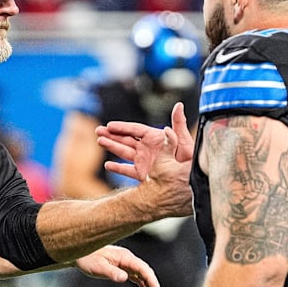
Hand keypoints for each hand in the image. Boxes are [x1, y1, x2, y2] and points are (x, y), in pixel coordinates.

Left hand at [75, 245, 158, 286]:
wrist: (79, 253)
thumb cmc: (87, 259)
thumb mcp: (99, 267)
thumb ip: (112, 272)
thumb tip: (125, 277)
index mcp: (124, 257)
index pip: (143, 268)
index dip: (151, 279)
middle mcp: (127, 257)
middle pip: (145, 269)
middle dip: (153, 280)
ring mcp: (124, 261)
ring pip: (141, 271)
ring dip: (148, 281)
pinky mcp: (121, 264)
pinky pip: (135, 273)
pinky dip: (141, 280)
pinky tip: (143, 286)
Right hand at [96, 102, 193, 217]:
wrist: (189, 181)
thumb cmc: (189, 159)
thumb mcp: (184, 140)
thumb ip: (178, 123)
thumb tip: (178, 105)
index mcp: (155, 138)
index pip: (135, 130)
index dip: (122, 127)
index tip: (109, 125)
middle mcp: (147, 149)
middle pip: (126, 139)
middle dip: (112, 135)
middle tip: (98, 130)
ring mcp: (144, 162)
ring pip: (124, 152)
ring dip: (112, 146)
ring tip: (99, 141)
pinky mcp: (143, 174)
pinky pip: (128, 171)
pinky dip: (118, 168)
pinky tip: (107, 165)